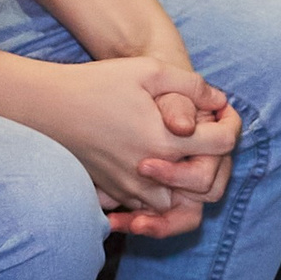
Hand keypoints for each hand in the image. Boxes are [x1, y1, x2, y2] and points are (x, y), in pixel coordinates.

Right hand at [31, 56, 238, 237]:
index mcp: (165, 140)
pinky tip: (160, 168)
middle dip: (216, 160)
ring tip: (188, 155)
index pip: (221, 145)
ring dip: (190, 183)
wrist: (48, 108)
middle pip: (208, 184)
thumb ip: (190, 85)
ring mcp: (133, 187)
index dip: (232, 126)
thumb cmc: (97, 83)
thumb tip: (219, 100)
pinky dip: (163, 195)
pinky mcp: (117, 193)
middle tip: (210, 136)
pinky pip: (152, 209)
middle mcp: (153, 171)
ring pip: (181, 204)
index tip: (224, 114)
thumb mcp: (147, 70)